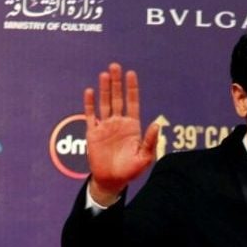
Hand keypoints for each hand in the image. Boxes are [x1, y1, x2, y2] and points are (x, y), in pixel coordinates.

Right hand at [84, 62, 158, 205]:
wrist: (112, 180)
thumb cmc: (130, 170)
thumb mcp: (144, 157)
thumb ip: (149, 141)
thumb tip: (156, 124)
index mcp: (133, 127)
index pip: (132, 103)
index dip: (132, 88)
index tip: (131, 73)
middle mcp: (119, 123)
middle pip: (118, 98)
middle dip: (117, 83)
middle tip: (115, 66)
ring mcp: (105, 127)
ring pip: (105, 103)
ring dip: (104, 89)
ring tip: (104, 74)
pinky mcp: (93, 133)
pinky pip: (91, 116)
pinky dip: (89, 104)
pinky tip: (90, 91)